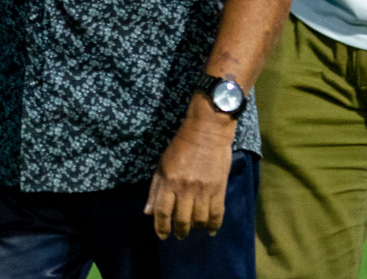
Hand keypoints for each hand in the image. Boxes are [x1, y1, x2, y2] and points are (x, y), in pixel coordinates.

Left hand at [144, 98, 235, 239]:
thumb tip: (148, 213)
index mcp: (169, 180)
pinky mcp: (219, 189)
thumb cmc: (181, 146)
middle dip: (179, 231)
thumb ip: (155, 189)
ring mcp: (203, 189)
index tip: (162, 235)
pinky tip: (209, 230)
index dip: (161, 227)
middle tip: (179, 234)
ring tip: (193, 228)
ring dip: (195, 228)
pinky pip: (217, 214)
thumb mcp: (162, 164)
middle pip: (181, 220)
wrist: (207, 131)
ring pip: (199, 220)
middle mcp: (185, 188)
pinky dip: (213, 225)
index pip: (162, 212)